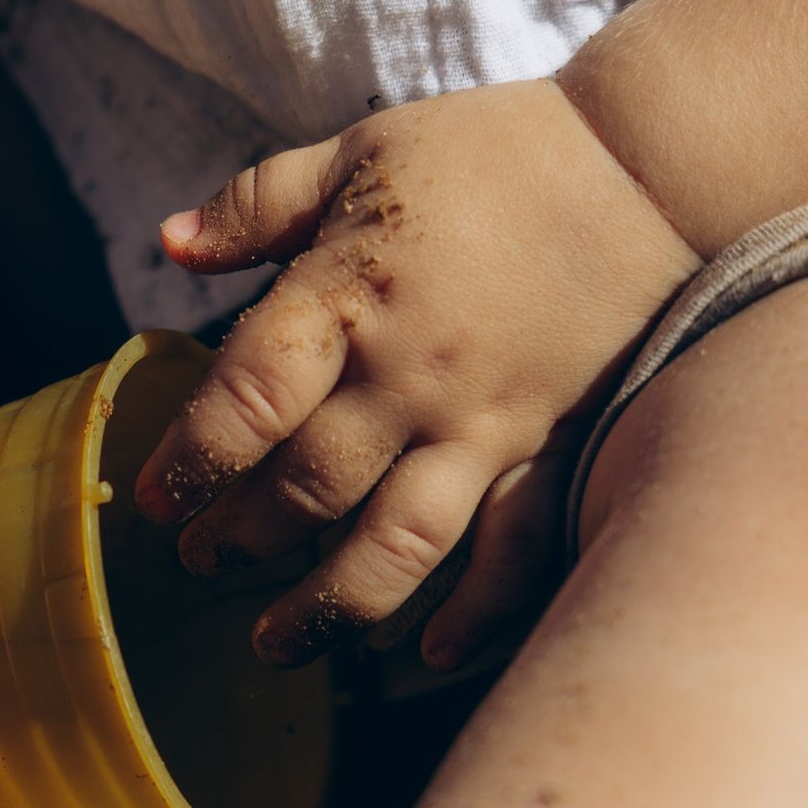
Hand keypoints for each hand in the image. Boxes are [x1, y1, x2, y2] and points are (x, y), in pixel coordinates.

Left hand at [134, 80, 696, 667]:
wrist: (653, 164)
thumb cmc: (498, 152)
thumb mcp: (362, 151)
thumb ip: (259, 203)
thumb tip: (168, 243)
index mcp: (351, 295)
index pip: (248, 396)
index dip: (192, 456)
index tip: (155, 499)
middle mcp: (411, 375)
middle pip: (306, 486)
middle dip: (241, 538)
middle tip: (199, 562)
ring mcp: (485, 424)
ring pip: (396, 543)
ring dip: (329, 606)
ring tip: (273, 643)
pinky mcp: (552, 448)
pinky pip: (512, 551)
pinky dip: (475, 613)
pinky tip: (430, 656)